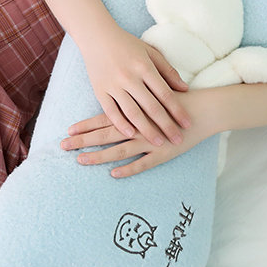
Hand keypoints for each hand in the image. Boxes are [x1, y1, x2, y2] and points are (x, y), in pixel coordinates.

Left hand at [62, 91, 216, 176]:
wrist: (204, 109)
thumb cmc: (179, 99)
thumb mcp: (156, 92)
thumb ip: (138, 93)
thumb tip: (120, 92)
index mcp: (135, 109)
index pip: (105, 118)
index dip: (86, 125)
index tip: (68, 130)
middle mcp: (139, 125)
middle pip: (106, 134)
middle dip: (83, 140)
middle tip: (63, 146)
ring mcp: (150, 141)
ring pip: (119, 149)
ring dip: (99, 156)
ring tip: (80, 160)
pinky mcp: (163, 153)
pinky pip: (143, 163)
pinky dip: (128, 169)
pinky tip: (113, 174)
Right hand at [81, 26, 190, 145]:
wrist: (97, 36)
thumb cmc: (128, 45)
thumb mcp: (151, 53)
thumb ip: (168, 71)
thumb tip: (185, 89)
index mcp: (144, 67)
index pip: (165, 94)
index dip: (177, 110)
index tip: (187, 124)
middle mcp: (129, 77)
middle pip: (151, 107)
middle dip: (166, 126)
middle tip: (178, 140)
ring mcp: (113, 85)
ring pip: (133, 113)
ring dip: (147, 130)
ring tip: (159, 144)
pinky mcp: (100, 91)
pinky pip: (111, 112)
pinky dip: (121, 124)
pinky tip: (131, 135)